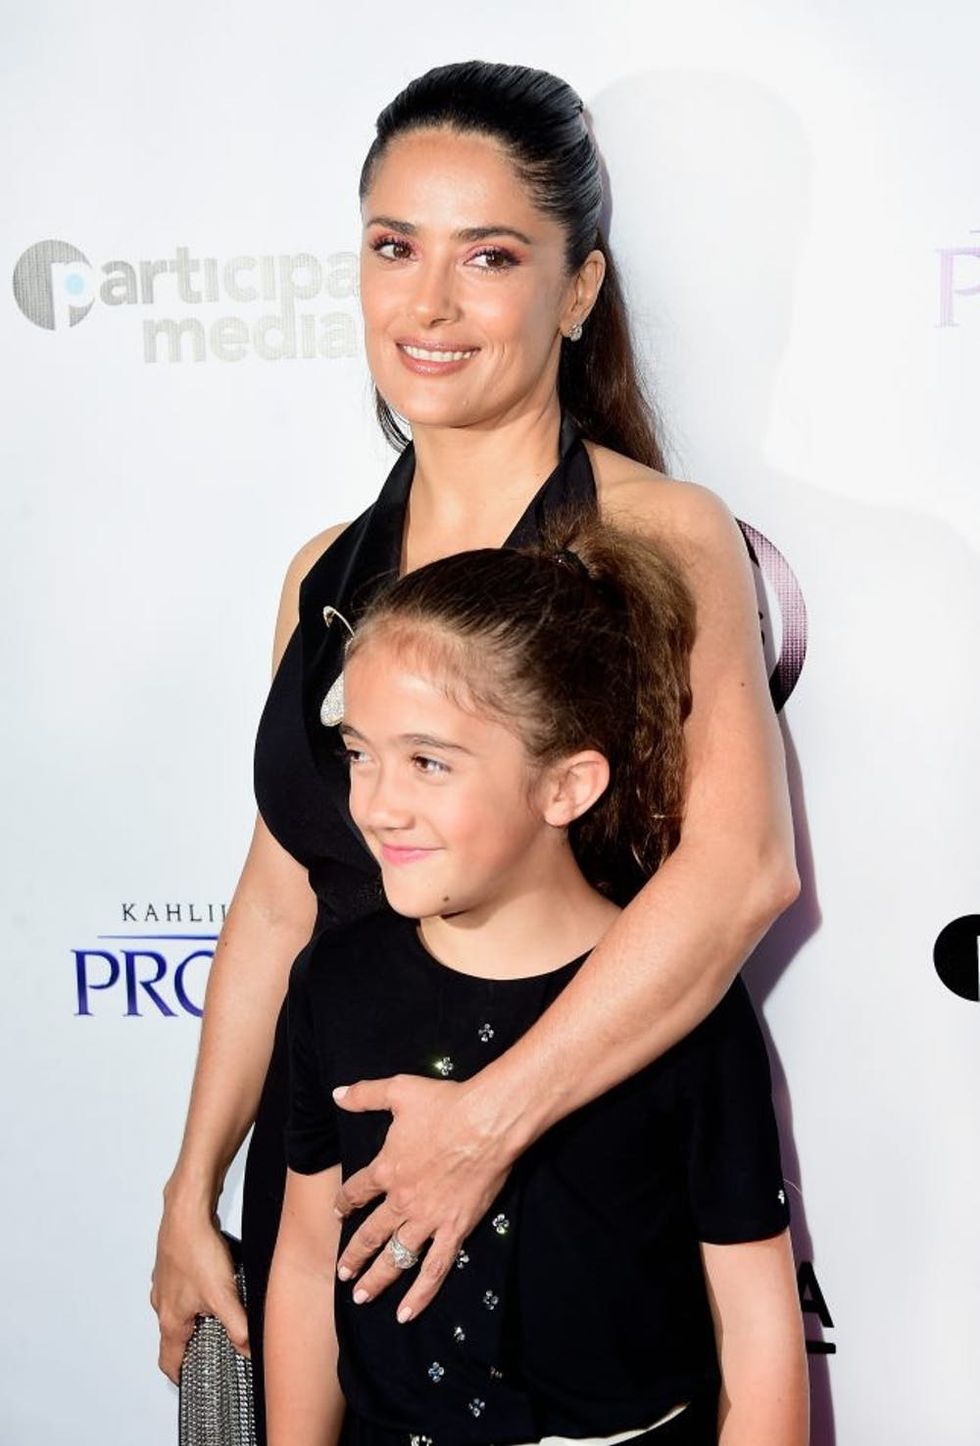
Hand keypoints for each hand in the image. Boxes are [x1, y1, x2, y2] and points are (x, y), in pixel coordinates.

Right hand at [150, 1203, 249, 1383]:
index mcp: (170, 1318)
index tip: (188, 1381)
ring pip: (179, 1308)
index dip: (180, 1374)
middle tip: (212, 1346)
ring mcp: (166, 1281)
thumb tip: (248, 1348)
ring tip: (218, 1313)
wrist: (187, 1209)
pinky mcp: (174, 1262)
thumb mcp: (223, 1295)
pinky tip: (215, 1279)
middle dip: (193, 1343)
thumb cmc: (195, 1249)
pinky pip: (184, 1285)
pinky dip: (197, 1290)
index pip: (169, 1360)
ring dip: (196, 1314)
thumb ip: (238, 1327)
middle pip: (175, 1335)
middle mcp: (163, 1301)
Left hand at [332, 1074, 514, 1320]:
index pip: (357, 1192)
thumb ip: (365, 1094)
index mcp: (387, 1169)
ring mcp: (427, 1219)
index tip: (337, 1213)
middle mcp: (402, 1200)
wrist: (486, 1122)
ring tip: (362, 1296)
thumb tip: (336, 1094)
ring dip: (377, 1278)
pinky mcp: (454, 1230)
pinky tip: (406, 1313)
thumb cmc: (445, 1104)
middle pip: (371, 1233)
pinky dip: (420, 1295)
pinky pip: (433, 1270)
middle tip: (342, 1273)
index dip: (345, 1203)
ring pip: (396, 1257)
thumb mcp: (399, 1091)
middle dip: (354, 1254)